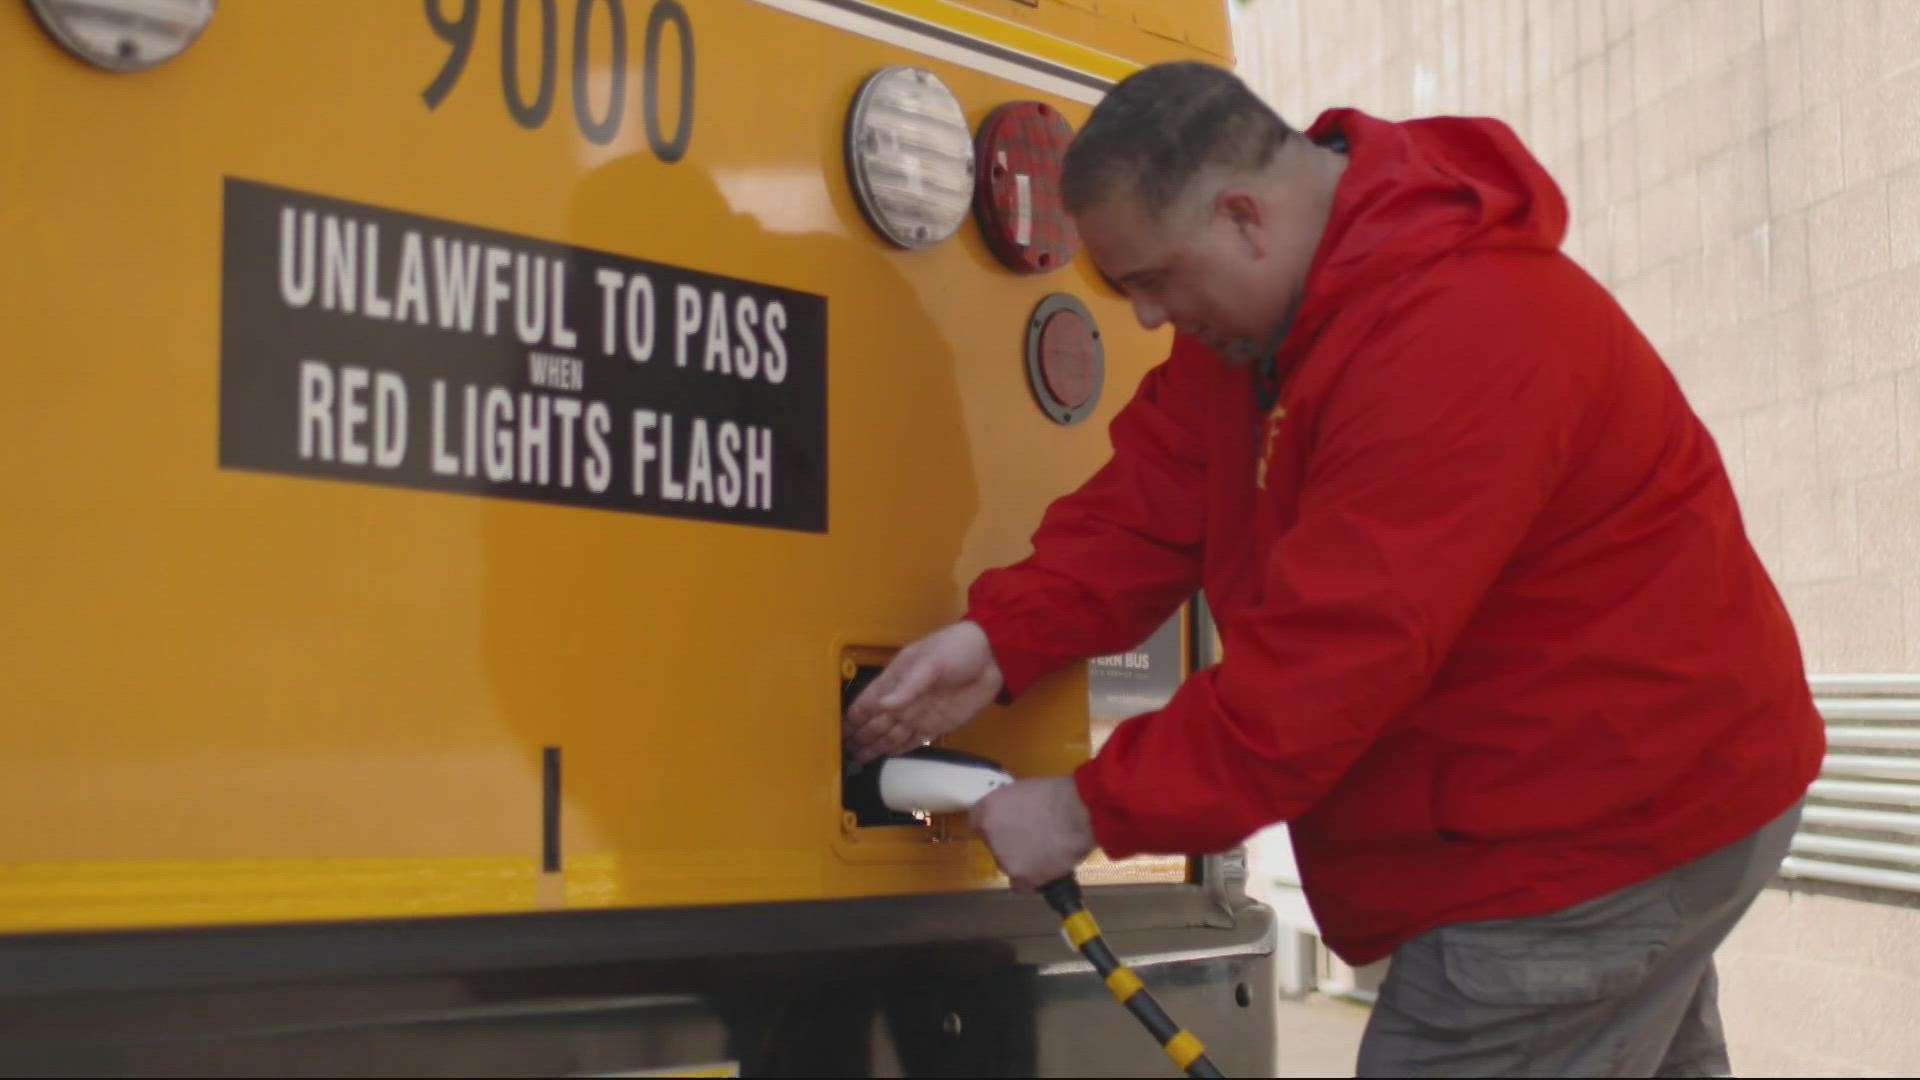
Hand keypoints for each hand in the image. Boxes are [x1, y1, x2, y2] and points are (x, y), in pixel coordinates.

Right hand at [844, 621, 1003, 762]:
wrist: (992, 657)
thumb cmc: (956, 649)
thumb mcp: (930, 662)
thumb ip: (908, 686)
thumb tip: (884, 705)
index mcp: (896, 680)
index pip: (868, 702)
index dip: (853, 717)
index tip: (838, 733)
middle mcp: (903, 700)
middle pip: (876, 723)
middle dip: (860, 737)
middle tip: (844, 753)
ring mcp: (919, 714)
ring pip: (890, 735)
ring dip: (875, 747)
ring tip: (858, 759)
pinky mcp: (936, 725)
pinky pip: (911, 741)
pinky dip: (897, 749)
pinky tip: (885, 756)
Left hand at [968, 777, 1095, 892]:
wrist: (1077, 814)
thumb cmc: (1058, 795)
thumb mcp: (1025, 790)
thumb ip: (1012, 806)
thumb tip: (1015, 815)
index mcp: (987, 809)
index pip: (978, 823)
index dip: (996, 825)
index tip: (1009, 826)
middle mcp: (990, 835)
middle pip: (994, 845)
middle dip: (1010, 843)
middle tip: (1033, 838)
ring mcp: (1004, 858)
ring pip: (1009, 864)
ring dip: (1023, 861)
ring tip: (1047, 852)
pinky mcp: (1020, 877)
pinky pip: (1022, 884)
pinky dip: (1032, 880)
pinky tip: (1046, 870)